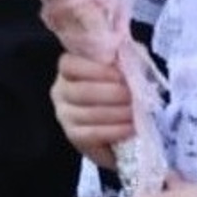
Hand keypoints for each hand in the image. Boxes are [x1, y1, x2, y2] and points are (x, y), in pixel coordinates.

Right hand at [51, 52, 133, 167]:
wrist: (117, 126)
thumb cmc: (118, 91)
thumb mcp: (119, 70)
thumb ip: (121, 61)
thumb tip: (130, 59)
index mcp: (68, 70)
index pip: (69, 65)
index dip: (95, 70)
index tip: (120, 75)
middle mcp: (61, 91)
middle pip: (80, 91)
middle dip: (110, 94)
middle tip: (132, 96)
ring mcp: (64, 115)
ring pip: (88, 113)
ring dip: (116, 113)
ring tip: (135, 112)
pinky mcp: (73, 137)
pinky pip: (92, 133)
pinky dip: (114, 131)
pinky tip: (130, 128)